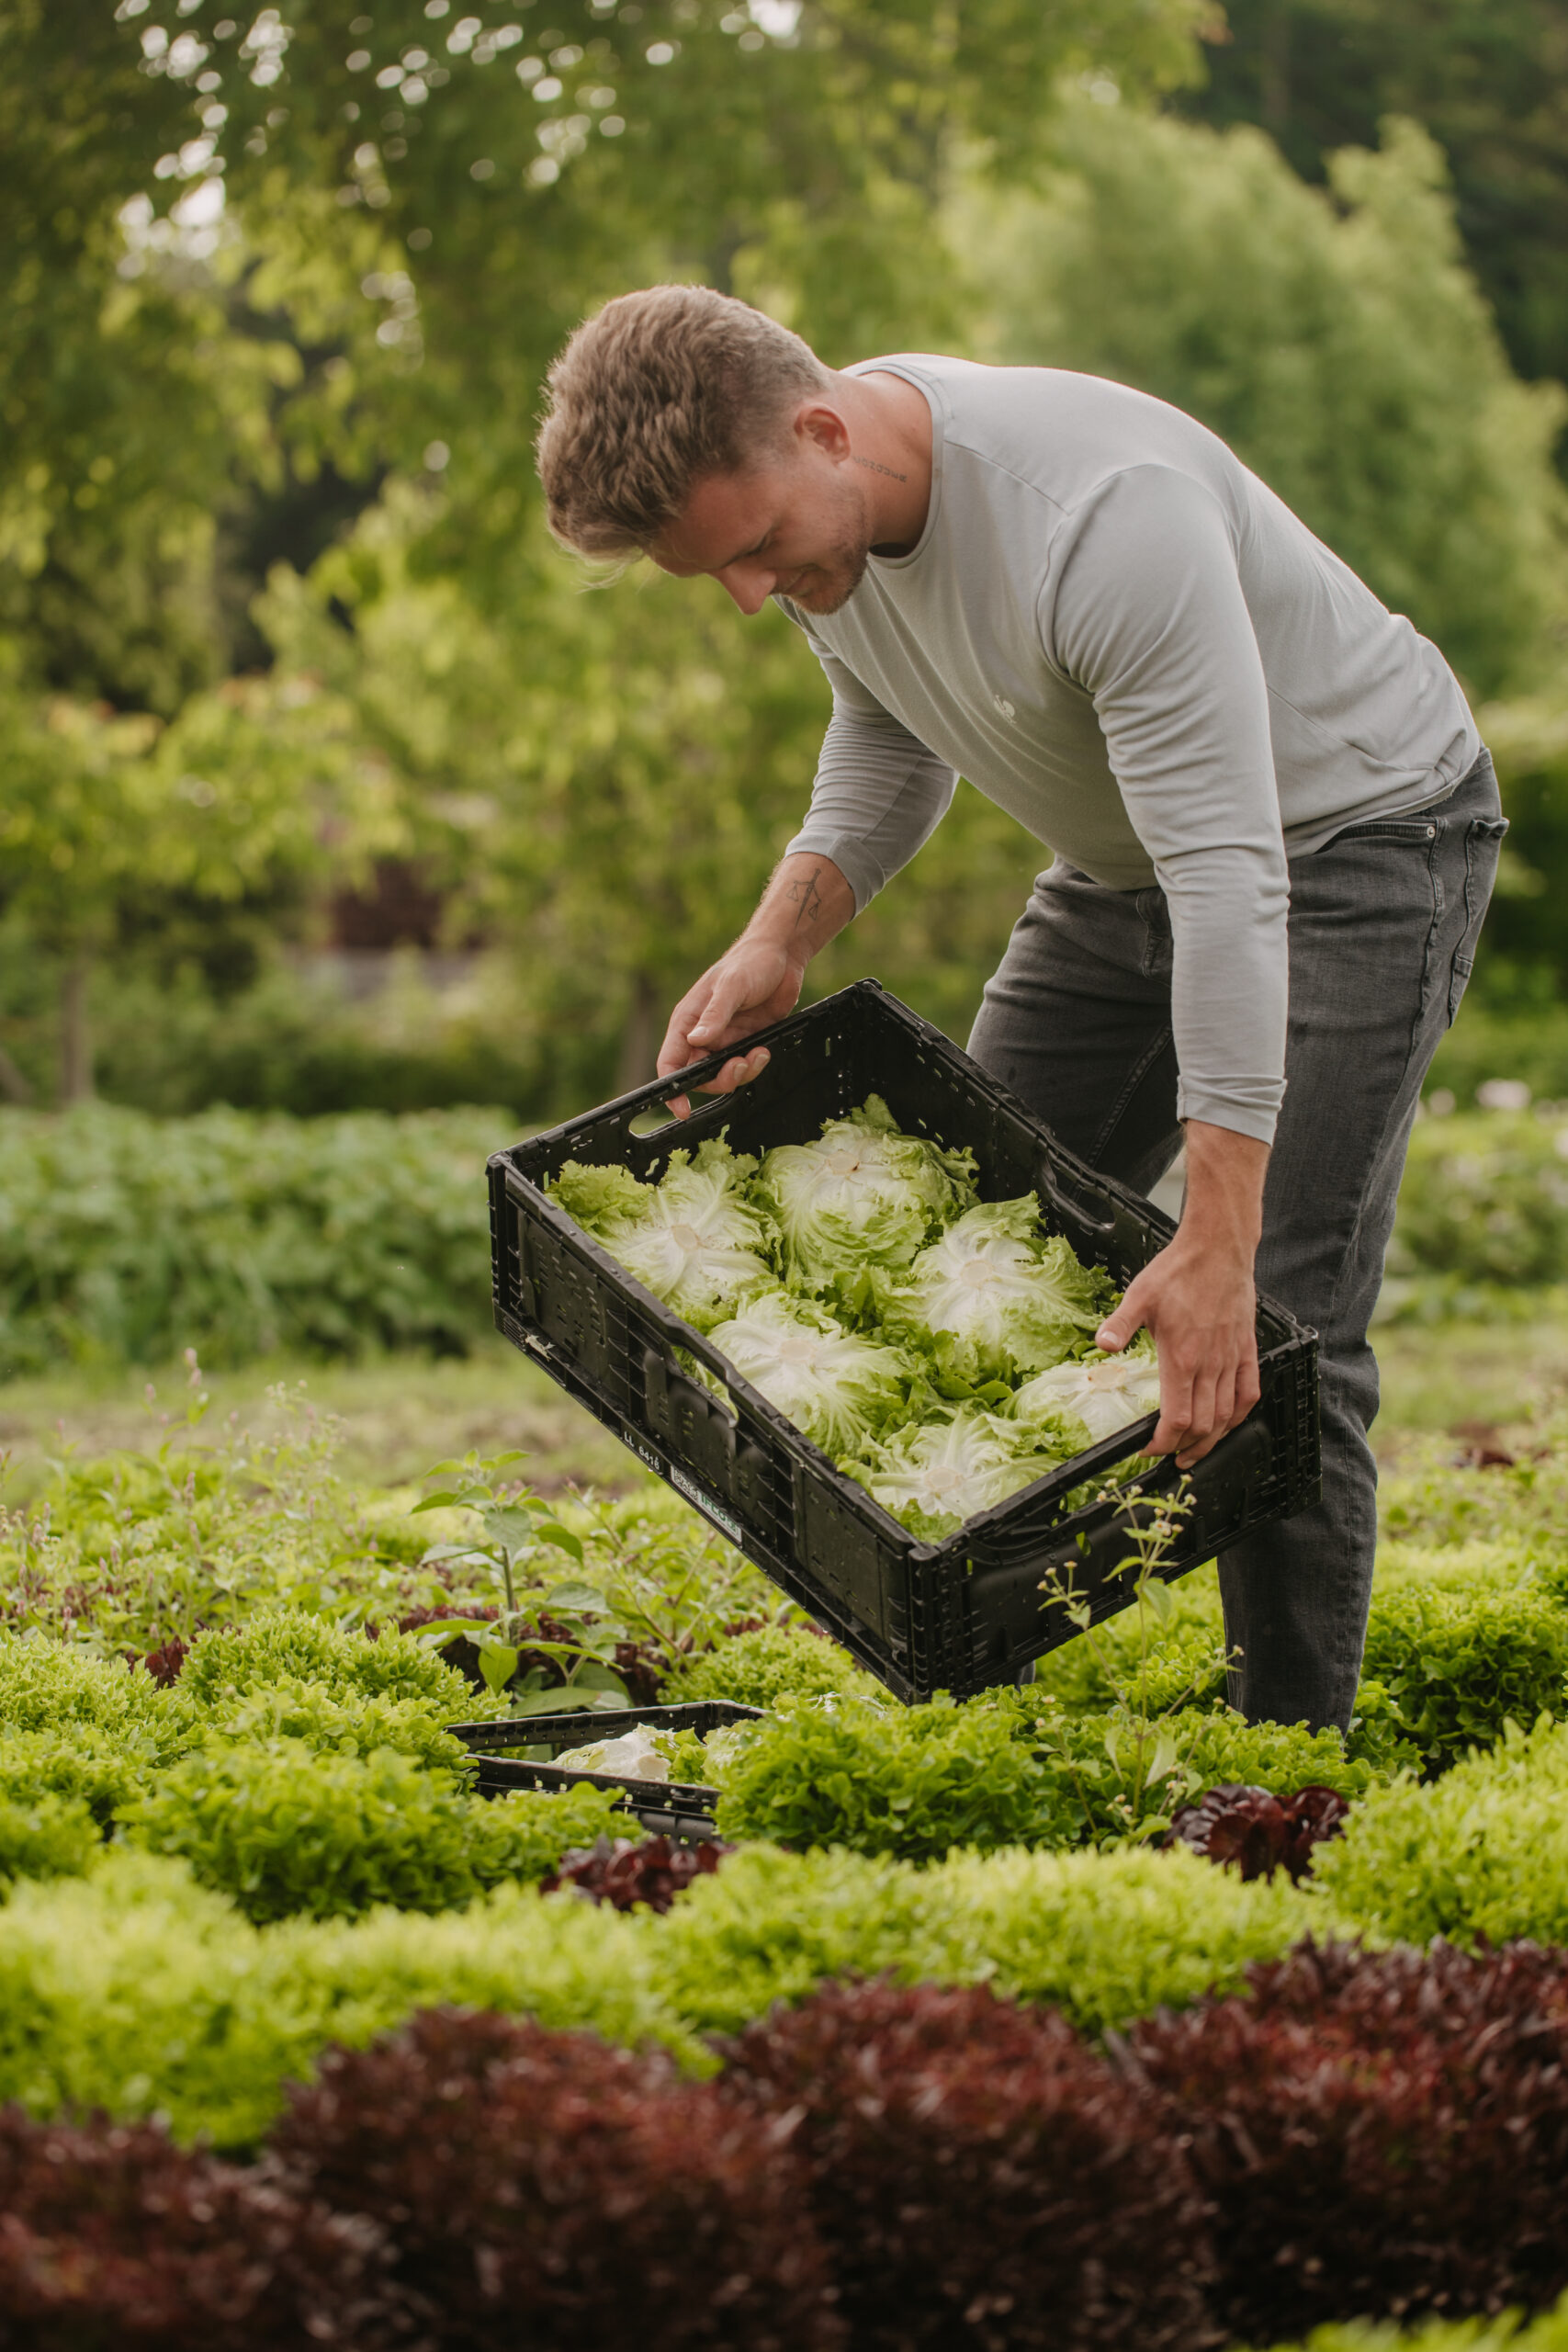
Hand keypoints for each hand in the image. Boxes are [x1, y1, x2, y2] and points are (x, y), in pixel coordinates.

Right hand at [656, 939, 804, 1117]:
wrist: (782, 955)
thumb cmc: (750, 961)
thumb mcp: (731, 986)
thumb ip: (714, 1015)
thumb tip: (696, 1040)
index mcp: (688, 1021)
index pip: (670, 1062)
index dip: (673, 1089)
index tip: (682, 1108)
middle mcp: (703, 1034)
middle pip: (700, 1076)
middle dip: (720, 1079)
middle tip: (740, 1066)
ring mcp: (725, 1039)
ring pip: (724, 1075)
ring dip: (741, 1072)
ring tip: (757, 1054)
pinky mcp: (746, 1041)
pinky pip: (745, 1066)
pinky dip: (755, 1064)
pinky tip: (764, 1049)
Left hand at [1092, 1119, 1268, 1467]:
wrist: (1218, 1248)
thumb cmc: (1179, 1270)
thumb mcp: (1139, 1296)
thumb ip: (1120, 1325)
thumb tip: (1101, 1345)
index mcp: (1182, 1357)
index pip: (1177, 1417)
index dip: (1164, 1442)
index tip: (1150, 1450)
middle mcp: (1210, 1364)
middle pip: (1204, 1424)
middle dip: (1186, 1449)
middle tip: (1171, 1459)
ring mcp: (1232, 1358)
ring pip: (1227, 1414)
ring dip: (1213, 1440)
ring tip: (1196, 1452)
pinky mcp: (1247, 1349)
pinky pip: (1250, 1391)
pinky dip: (1240, 1415)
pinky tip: (1230, 1423)